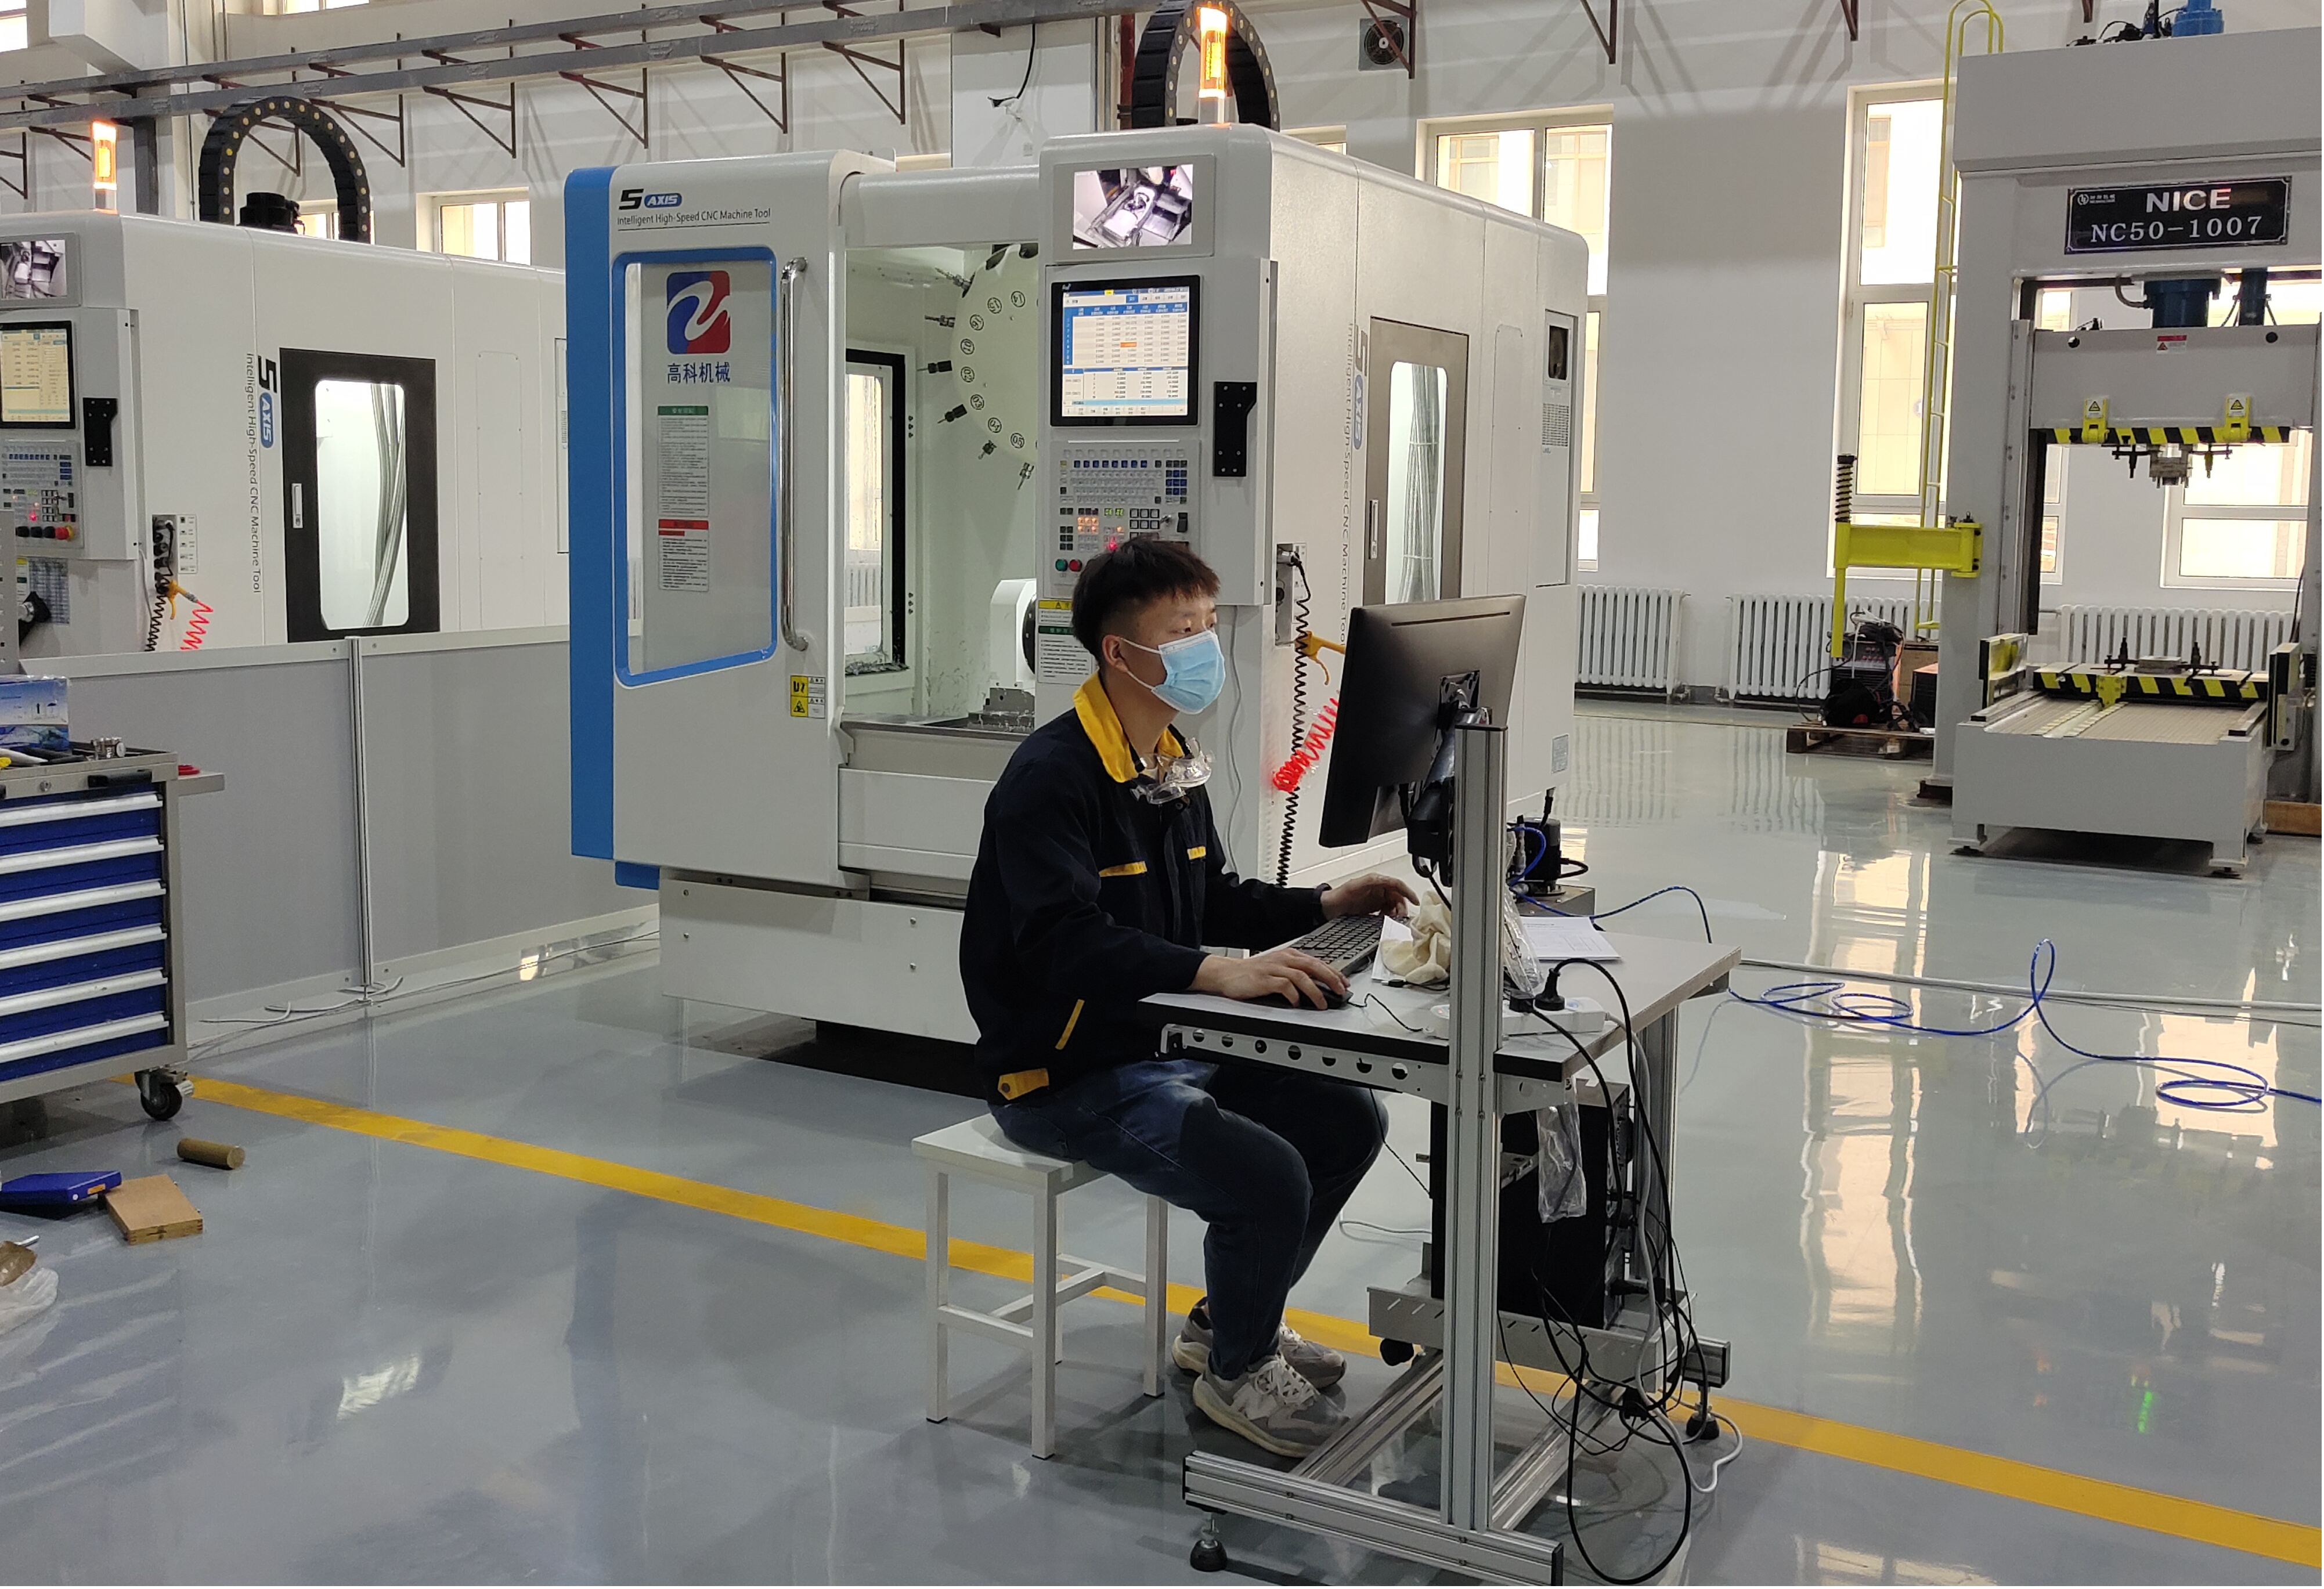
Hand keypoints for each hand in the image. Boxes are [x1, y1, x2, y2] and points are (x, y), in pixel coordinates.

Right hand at [1192, 947, 1347, 1009]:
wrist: (1227, 973)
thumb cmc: (1253, 973)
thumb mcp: (1278, 968)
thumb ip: (1295, 973)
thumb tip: (1318, 985)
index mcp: (1289, 955)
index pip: (1317, 962)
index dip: (1333, 973)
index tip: (1344, 983)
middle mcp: (1283, 959)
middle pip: (1313, 966)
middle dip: (1330, 979)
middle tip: (1341, 991)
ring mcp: (1274, 968)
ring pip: (1302, 976)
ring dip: (1315, 991)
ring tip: (1322, 1003)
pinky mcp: (1264, 979)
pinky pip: (1284, 986)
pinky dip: (1294, 995)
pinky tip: (1297, 1003)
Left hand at [1321, 873, 1418, 920]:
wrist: (1327, 909)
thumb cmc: (1338, 896)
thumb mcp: (1355, 886)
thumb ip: (1371, 881)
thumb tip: (1385, 880)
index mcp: (1376, 881)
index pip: (1397, 884)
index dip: (1408, 892)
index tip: (1415, 901)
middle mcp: (1378, 890)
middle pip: (1398, 897)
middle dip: (1402, 907)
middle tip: (1400, 917)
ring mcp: (1376, 900)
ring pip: (1394, 906)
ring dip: (1396, 914)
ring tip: (1392, 920)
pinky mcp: (1373, 910)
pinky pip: (1387, 913)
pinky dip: (1389, 918)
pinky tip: (1385, 921)